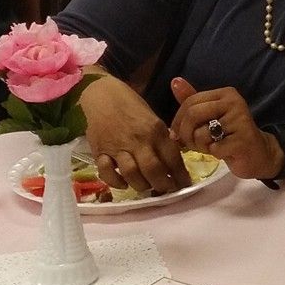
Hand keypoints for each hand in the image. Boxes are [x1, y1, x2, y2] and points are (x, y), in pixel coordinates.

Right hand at [79, 72, 190, 193]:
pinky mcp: (100, 151)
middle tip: (166, 190)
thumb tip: (172, 160)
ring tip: (147, 188)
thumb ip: (160, 138)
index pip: (172, 158)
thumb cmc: (129, 104)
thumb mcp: (152, 117)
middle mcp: (138, 140)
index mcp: (155, 130)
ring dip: (142, 186)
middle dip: (163, 185)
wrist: (100, 94)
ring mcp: (118, 147)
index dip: (180, 175)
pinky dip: (116, 182)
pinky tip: (124, 183)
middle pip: (154, 170)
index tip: (184, 185)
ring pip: (132, 174)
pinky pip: (107, 173)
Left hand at [169, 78, 280, 180]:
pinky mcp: (243, 140)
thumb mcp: (210, 116)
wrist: (257, 154)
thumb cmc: (229, 135)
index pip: (190, 101)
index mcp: (226, 93)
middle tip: (190, 144)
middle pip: (193, 114)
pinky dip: (214, 154)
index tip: (176, 134)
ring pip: (201, 134)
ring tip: (211, 146)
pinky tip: (223, 152)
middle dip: (185, 134)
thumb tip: (175, 81)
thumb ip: (191, 100)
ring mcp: (240, 120)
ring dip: (200, 146)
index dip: (177, 120)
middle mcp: (235, 102)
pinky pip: (213, 148)